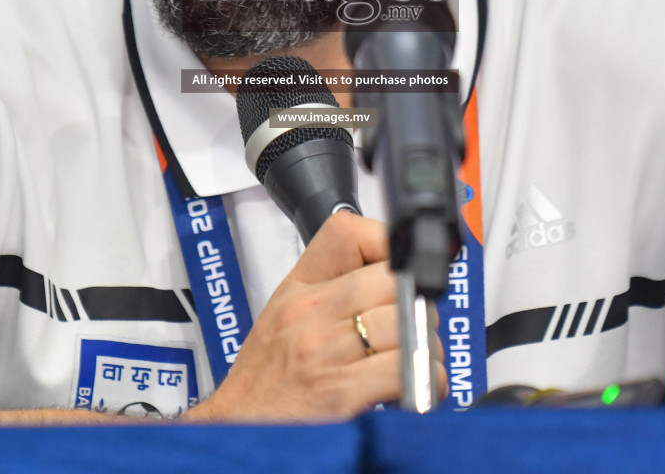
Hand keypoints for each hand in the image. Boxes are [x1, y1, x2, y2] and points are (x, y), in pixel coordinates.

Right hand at [188, 211, 442, 420]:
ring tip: (417, 361)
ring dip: (426, 346)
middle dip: (418, 304)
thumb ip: (328, 291)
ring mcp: (326, 352)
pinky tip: (416, 388)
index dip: (386, 245)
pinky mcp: (341, 393)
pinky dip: (426, 379)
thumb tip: (385, 276)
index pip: (349, 233)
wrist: (238, 432)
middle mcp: (312, 315)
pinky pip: (405, 369)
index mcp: (299, 292)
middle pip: (393, 280)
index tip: (399, 272)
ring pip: (407, 322)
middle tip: (416, 326)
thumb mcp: (282, 318)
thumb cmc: (263, 384)